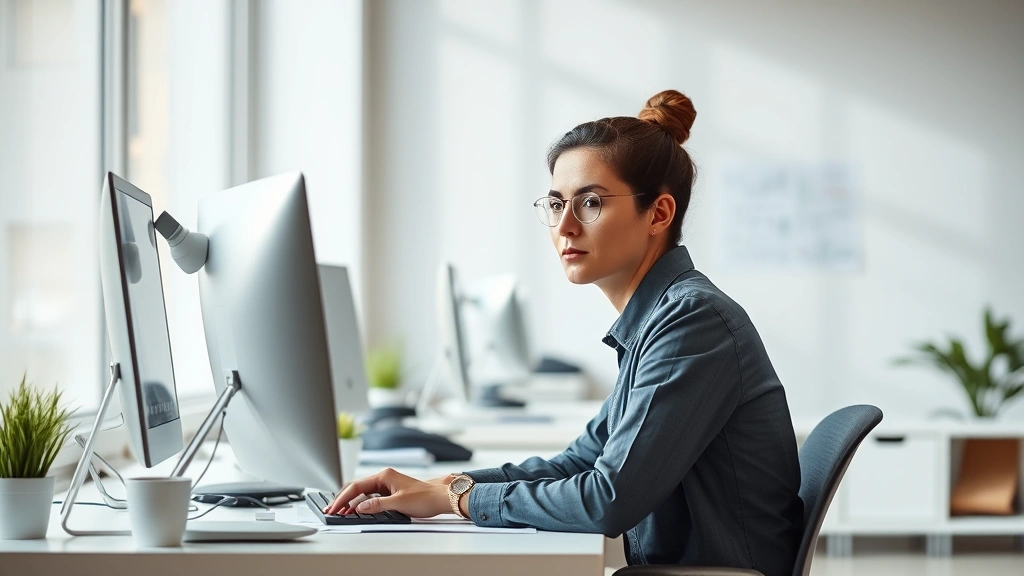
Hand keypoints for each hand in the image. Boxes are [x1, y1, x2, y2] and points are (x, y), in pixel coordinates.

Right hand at [324, 468, 450, 517]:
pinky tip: (354, 510)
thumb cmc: (424, 497)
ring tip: (338, 511)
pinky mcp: (389, 491)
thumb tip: (359, 507)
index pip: (356, 486)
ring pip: (362, 492)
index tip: (334, 507)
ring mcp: (386, 484)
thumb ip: (377, 505)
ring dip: (350, 502)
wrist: (440, 498)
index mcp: (384, 475)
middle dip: (342, 499)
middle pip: (356, 487)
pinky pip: (370, 496)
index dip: (343, 498)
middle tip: (331, 509)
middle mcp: (384, 477)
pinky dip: (360, 503)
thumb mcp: (398, 503)